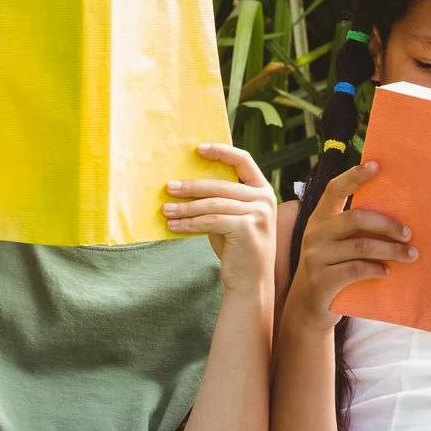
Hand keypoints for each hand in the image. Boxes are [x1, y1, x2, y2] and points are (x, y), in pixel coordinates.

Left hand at [165, 143, 275, 295]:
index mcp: (263, 190)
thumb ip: (220, 200)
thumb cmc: (237, 247)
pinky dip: (189, 223)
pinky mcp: (247, 228)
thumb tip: (185, 184)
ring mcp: (258, 213)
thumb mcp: (231, 218)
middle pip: (221, 185)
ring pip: (212, 204)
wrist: (251, 282)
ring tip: (165, 209)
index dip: (221, 152)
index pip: (243, 161)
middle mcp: (265, 199)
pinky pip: (210, 221)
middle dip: (191, 186)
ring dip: (185, 207)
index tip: (198, 149)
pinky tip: (173, 225)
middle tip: (168, 187)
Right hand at [284, 161, 415, 328]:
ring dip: (391, 251)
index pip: (333, 190)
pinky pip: (356, 269)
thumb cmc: (333, 268)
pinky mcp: (322, 279)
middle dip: (387, 225)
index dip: (353, 176)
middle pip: (355, 218)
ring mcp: (316, 257)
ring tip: (411, 256)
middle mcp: (314, 234)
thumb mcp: (336, 244)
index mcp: (319, 219)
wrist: (309, 305)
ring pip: (361, 246)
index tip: (376, 165)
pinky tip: (386, 272)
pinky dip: (376, 270)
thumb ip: (353, 230)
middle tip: (409, 234)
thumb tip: (398, 216)